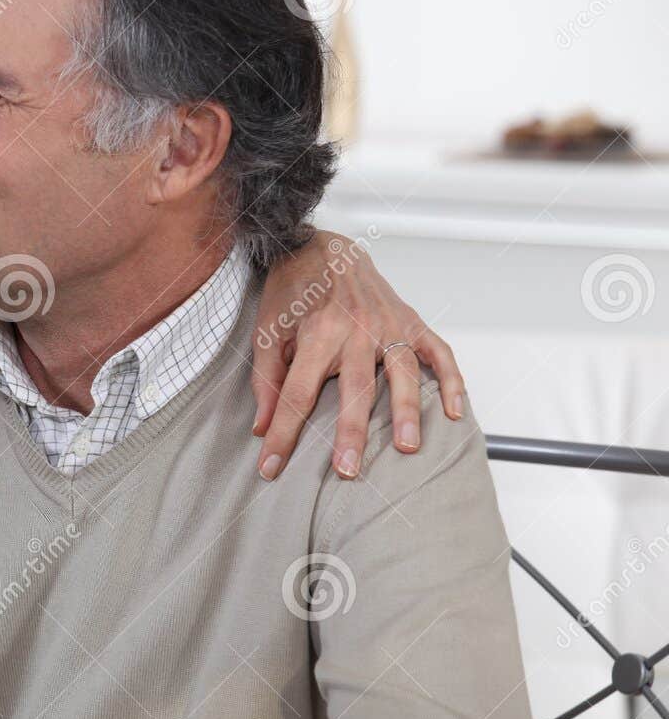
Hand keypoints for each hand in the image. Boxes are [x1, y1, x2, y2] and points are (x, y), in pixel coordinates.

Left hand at [253, 230, 464, 480]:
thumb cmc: (293, 292)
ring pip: (402, 374)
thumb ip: (266, 381)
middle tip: (348, 471)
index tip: (270, 468)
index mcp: (316, 335)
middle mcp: (356, 331)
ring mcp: (388, 327)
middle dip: (351, 433)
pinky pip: (438, 352)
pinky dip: (451, 380)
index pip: (297, 396)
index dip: (282, 435)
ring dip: (407, 411)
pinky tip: (454, 411)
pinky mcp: (410, 322)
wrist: (324, 247)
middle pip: (355, 390)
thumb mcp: (266, 332)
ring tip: (408, 447)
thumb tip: (262, 429)